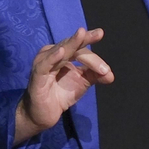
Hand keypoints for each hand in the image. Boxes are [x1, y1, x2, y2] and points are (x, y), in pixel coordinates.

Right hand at [15, 28, 113, 144]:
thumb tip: (110, 75)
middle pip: (72, 46)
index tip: (102, 44)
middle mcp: (53, 54)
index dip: (92, 49)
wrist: (45, 114)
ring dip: (73, 45)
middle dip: (85, 40)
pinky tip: (61, 52)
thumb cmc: (61, 94)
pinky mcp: (37, 75)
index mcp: (64, 54)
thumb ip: (95, 76)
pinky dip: (52, 57)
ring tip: (82, 34)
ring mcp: (44, 63)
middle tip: (99, 33)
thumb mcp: (82, 82)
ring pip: (61, 52)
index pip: (80, 48)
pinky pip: (44, 65)